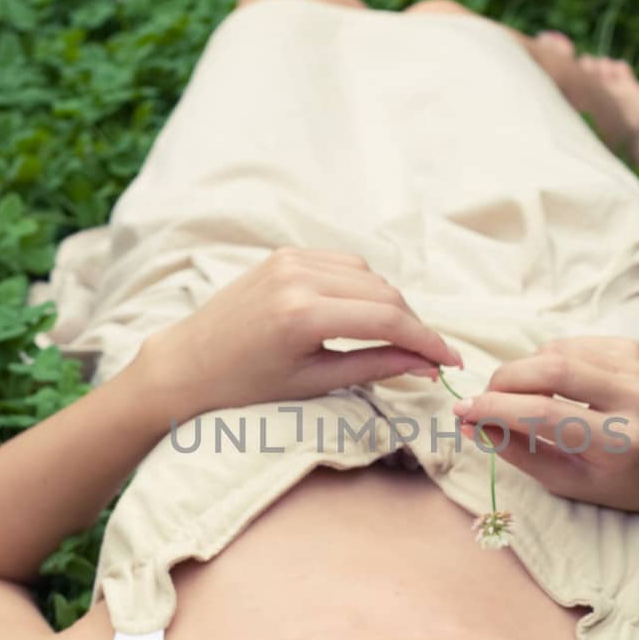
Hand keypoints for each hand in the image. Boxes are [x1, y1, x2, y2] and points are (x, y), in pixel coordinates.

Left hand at [137, 247, 462, 420]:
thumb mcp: (315, 383)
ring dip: (391, 303)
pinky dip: (364, 286)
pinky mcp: (285, 254)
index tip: (450, 361)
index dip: (427, 340)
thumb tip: (426, 366)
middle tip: (430, 356)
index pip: (387, 319)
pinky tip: (365, 313)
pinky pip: (344, 265)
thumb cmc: (245, 385)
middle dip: (413, 324)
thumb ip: (376, 367)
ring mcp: (290, 259)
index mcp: (302, 314)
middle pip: (384, 292)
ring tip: (398, 338)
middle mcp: (298, 277)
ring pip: (368, 275)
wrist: (188, 363)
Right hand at [453, 335, 638, 525]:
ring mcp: (636, 366)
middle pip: (549, 369)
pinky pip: (569, 344)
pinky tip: (552, 385)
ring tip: (521, 399)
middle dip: (502, 381)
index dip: (495, 409)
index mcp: (620, 442)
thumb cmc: (622, 482)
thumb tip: (469, 423)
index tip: (462, 411)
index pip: (544, 414)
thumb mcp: (569, 483)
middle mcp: (634, 397)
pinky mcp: (632, 348)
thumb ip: (518, 452)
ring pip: (554, 351)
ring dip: (523, 372)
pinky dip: (546, 361)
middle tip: (484, 401)